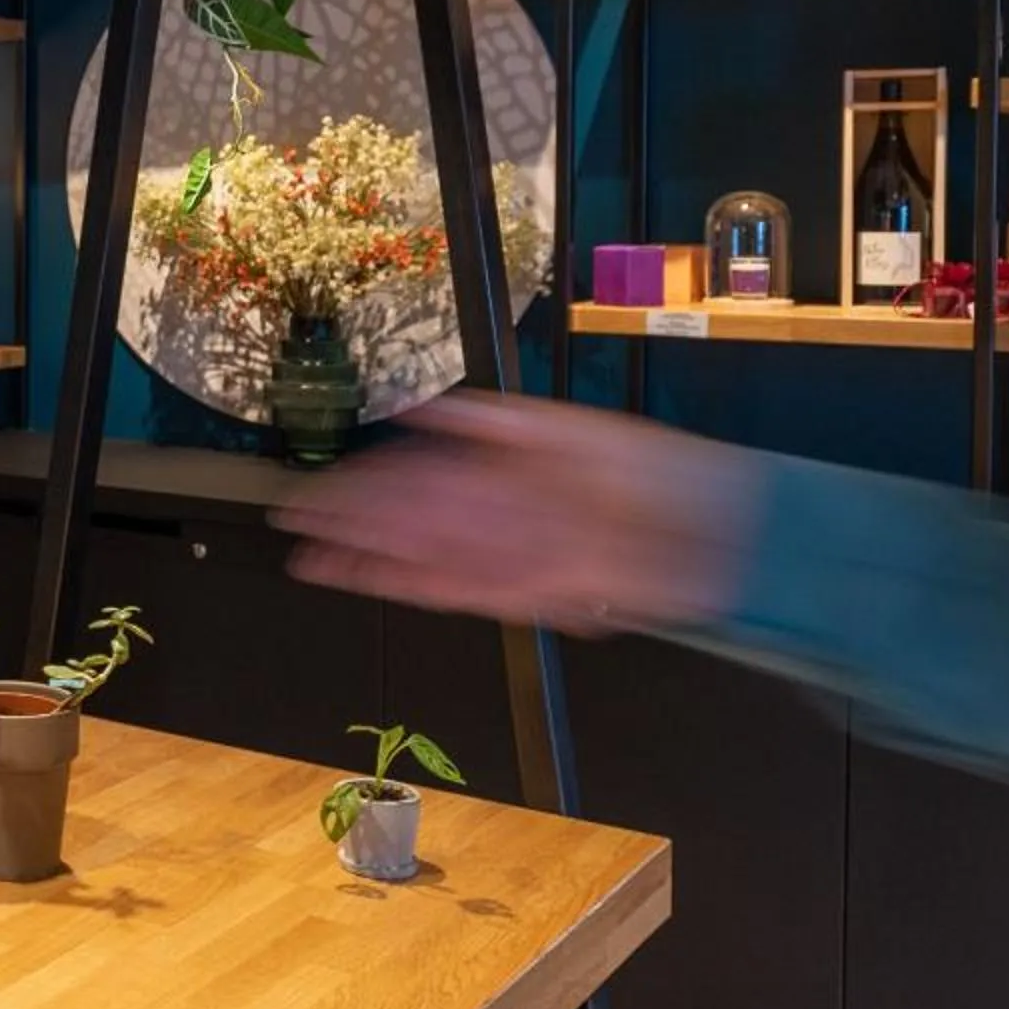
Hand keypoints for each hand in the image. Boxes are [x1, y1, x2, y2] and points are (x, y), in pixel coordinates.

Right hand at [270, 392, 765, 634]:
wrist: (712, 525)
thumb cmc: (650, 466)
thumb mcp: (561, 427)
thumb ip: (487, 423)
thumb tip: (419, 414)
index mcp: (501, 469)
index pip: (416, 477)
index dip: (365, 483)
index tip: (321, 488)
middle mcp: (498, 513)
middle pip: (411, 518)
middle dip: (354, 521)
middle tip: (297, 523)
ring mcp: (510, 554)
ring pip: (426, 558)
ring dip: (373, 560)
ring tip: (319, 561)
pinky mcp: (532, 593)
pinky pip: (465, 591)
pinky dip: (423, 586)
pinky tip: (383, 581)